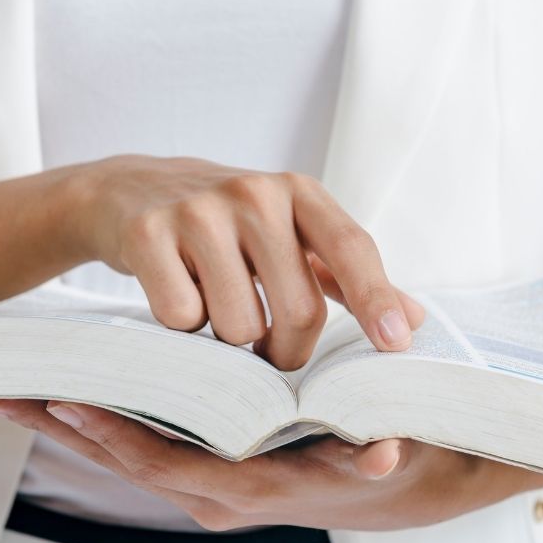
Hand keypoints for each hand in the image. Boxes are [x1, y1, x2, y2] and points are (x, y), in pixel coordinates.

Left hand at [0, 400, 542, 530]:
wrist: (410, 481)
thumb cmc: (394, 455)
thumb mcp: (393, 455)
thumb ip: (378, 457)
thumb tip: (380, 454)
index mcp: (252, 488)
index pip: (166, 462)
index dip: (115, 435)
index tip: (66, 400)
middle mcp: (219, 493)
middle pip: (127, 459)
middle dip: (66, 427)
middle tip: (3, 392)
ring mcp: (208, 482)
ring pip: (127, 453)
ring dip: (74, 424)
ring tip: (19, 391)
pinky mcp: (208, 467)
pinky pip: (144, 445)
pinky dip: (106, 422)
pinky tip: (78, 396)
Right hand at [66, 155, 423, 369]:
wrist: (129, 191)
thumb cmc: (225, 224)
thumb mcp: (288, 234)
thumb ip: (346, 275)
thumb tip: (413, 318)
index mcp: (296, 192)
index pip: (351, 246)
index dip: (376, 298)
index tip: (395, 345)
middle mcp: (253, 192)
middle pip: (298, 311)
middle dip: (287, 351)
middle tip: (267, 349)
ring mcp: (197, 210)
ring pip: (239, 326)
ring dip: (229, 340)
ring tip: (213, 306)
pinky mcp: (147, 232)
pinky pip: (183, 319)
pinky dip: (182, 327)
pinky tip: (174, 293)